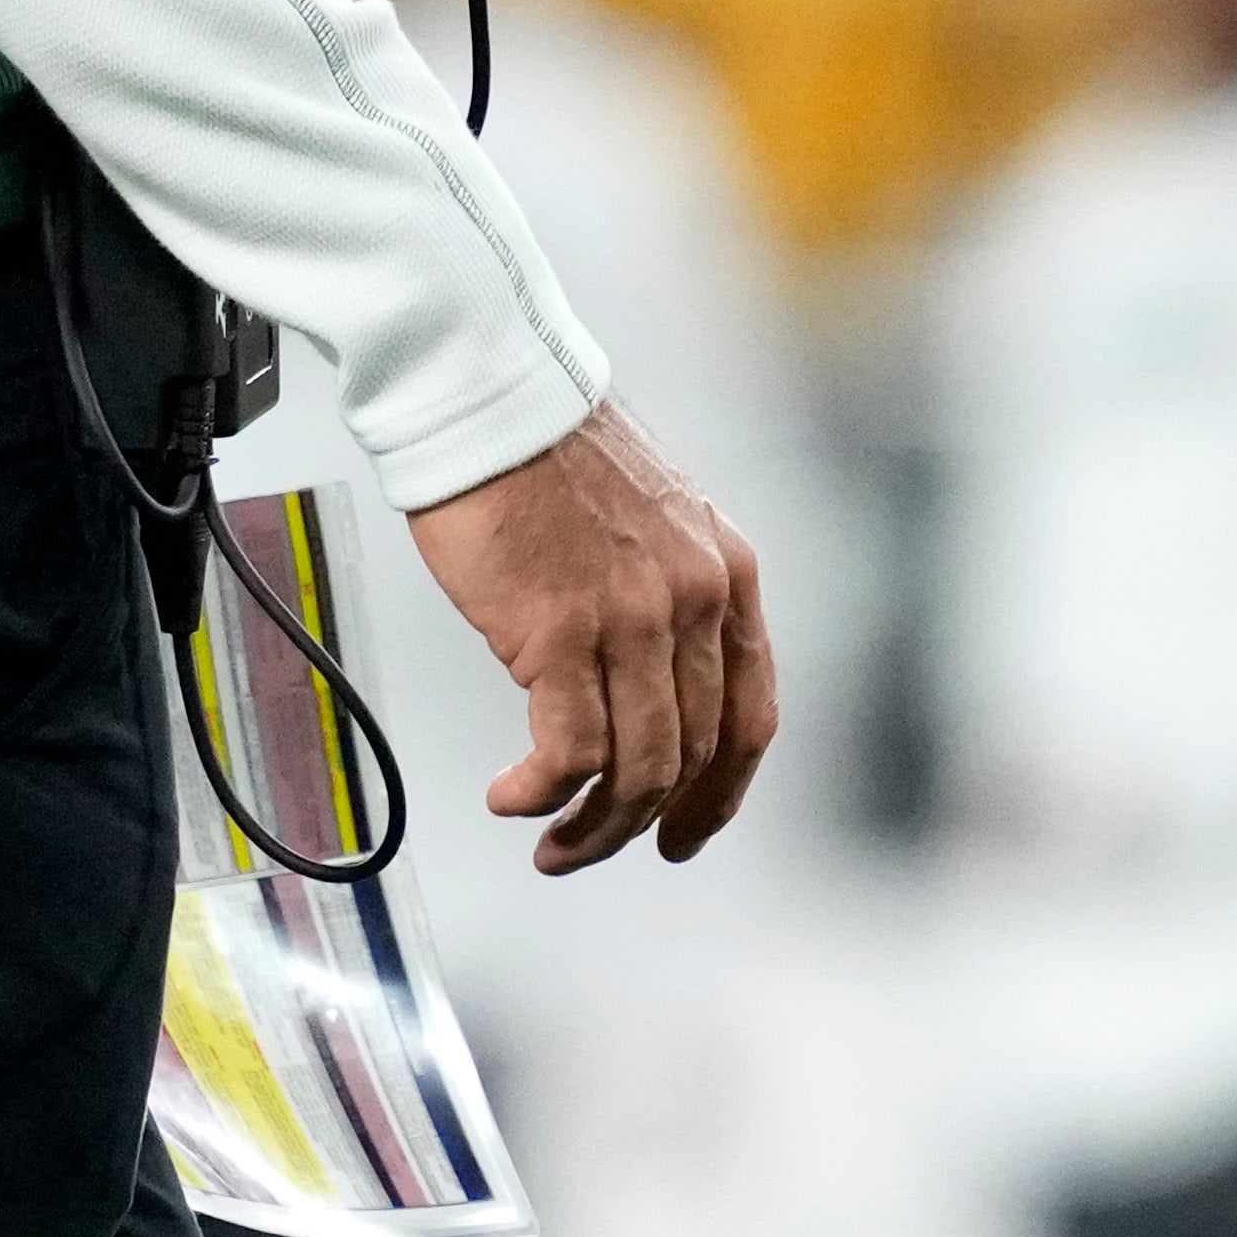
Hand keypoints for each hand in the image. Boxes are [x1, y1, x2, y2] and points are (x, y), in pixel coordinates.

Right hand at [403, 399, 773, 874]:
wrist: (487, 391)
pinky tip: (510, 794)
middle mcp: (693, 600)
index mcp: (725, 573)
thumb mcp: (653, 515)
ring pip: (635, 769)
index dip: (718, 794)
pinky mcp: (560, 631)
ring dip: (592, 827)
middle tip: (586, 846)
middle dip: (640, 823)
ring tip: (548, 839)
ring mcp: (632, 618)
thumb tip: (647, 678)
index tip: (682, 833)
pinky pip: (569, 751)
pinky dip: (541, 792)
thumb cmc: (549, 444)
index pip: (749, 718)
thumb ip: (666, 592)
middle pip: (689, 756)